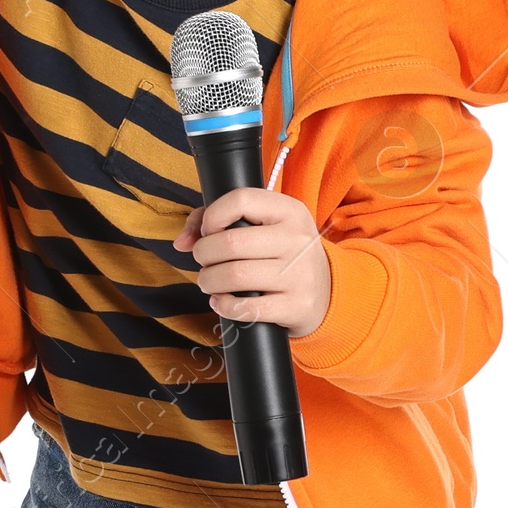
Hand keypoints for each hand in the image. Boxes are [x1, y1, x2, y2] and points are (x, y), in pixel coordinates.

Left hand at [175, 186, 330, 337]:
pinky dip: (224, 306)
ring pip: (234, 275)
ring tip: (209, 281)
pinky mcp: (296, 305)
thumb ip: (215, 221)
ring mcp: (299, 274)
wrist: (326, 291)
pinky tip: (222, 301)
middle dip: (203, 254)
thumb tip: (181, 242)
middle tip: (204, 261)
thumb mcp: (262, 226)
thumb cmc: (281, 253)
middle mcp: (297, 239)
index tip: (208, 232)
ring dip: (209, 281)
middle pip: (230, 242)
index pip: (241, 199)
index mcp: (289, 210)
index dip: (212, 216)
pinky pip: (246, 308)